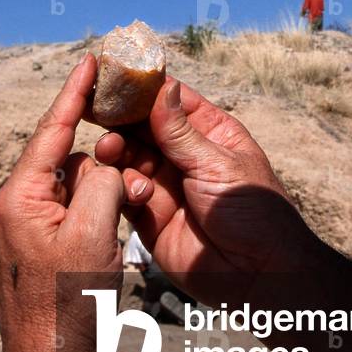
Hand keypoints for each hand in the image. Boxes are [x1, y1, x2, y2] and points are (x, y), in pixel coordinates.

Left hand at [0, 54, 125, 351]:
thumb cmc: (68, 301)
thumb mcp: (94, 232)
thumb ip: (105, 182)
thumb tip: (108, 167)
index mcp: (22, 195)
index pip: (52, 130)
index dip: (73, 92)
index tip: (89, 60)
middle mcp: (20, 205)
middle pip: (71, 160)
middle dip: (105, 166)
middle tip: (131, 180)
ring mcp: (31, 226)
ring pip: (80, 187)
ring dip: (107, 196)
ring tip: (122, 228)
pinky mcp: (43, 243)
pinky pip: (78, 212)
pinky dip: (100, 215)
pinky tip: (113, 239)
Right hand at [94, 77, 315, 303]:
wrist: (258, 275)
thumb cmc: (253, 212)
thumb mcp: (218, 165)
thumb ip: (181, 133)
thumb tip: (163, 88)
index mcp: (209, 132)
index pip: (171, 100)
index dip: (143, 87)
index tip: (112, 76)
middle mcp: (183, 154)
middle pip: (142, 127)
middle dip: (119, 118)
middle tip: (94, 110)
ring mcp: (165, 184)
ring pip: (129, 157)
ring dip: (116, 151)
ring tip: (110, 150)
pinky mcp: (150, 216)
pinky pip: (124, 193)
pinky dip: (117, 186)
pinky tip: (122, 186)